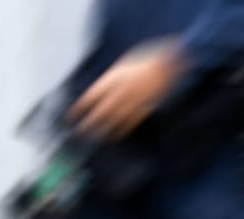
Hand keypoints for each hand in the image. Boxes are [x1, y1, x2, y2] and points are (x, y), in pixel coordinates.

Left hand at [68, 40, 185, 140]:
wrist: (172, 60)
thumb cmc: (149, 56)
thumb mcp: (125, 62)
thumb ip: (114, 78)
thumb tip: (103, 90)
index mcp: (114, 78)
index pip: (91, 97)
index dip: (80, 108)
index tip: (72, 116)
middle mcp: (121, 91)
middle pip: (100, 113)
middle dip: (88, 124)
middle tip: (80, 132)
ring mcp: (134, 101)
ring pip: (115, 121)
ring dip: (104, 130)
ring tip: (97, 137)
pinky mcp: (146, 107)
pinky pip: (131, 122)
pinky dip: (123, 129)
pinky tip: (118, 134)